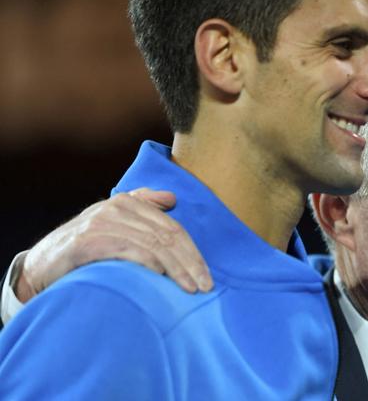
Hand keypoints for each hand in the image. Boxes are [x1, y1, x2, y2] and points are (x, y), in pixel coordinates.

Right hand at [16, 188, 212, 302]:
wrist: (41, 264)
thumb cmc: (84, 246)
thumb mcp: (113, 221)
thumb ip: (141, 205)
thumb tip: (171, 198)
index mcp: (128, 201)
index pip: (172, 227)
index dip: (193, 251)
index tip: (206, 274)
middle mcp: (117, 207)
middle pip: (167, 235)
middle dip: (190, 262)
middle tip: (205, 285)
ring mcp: (103, 222)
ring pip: (153, 244)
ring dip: (176, 268)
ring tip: (190, 288)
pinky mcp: (89, 240)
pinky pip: (129, 250)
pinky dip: (149, 263)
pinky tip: (162, 276)